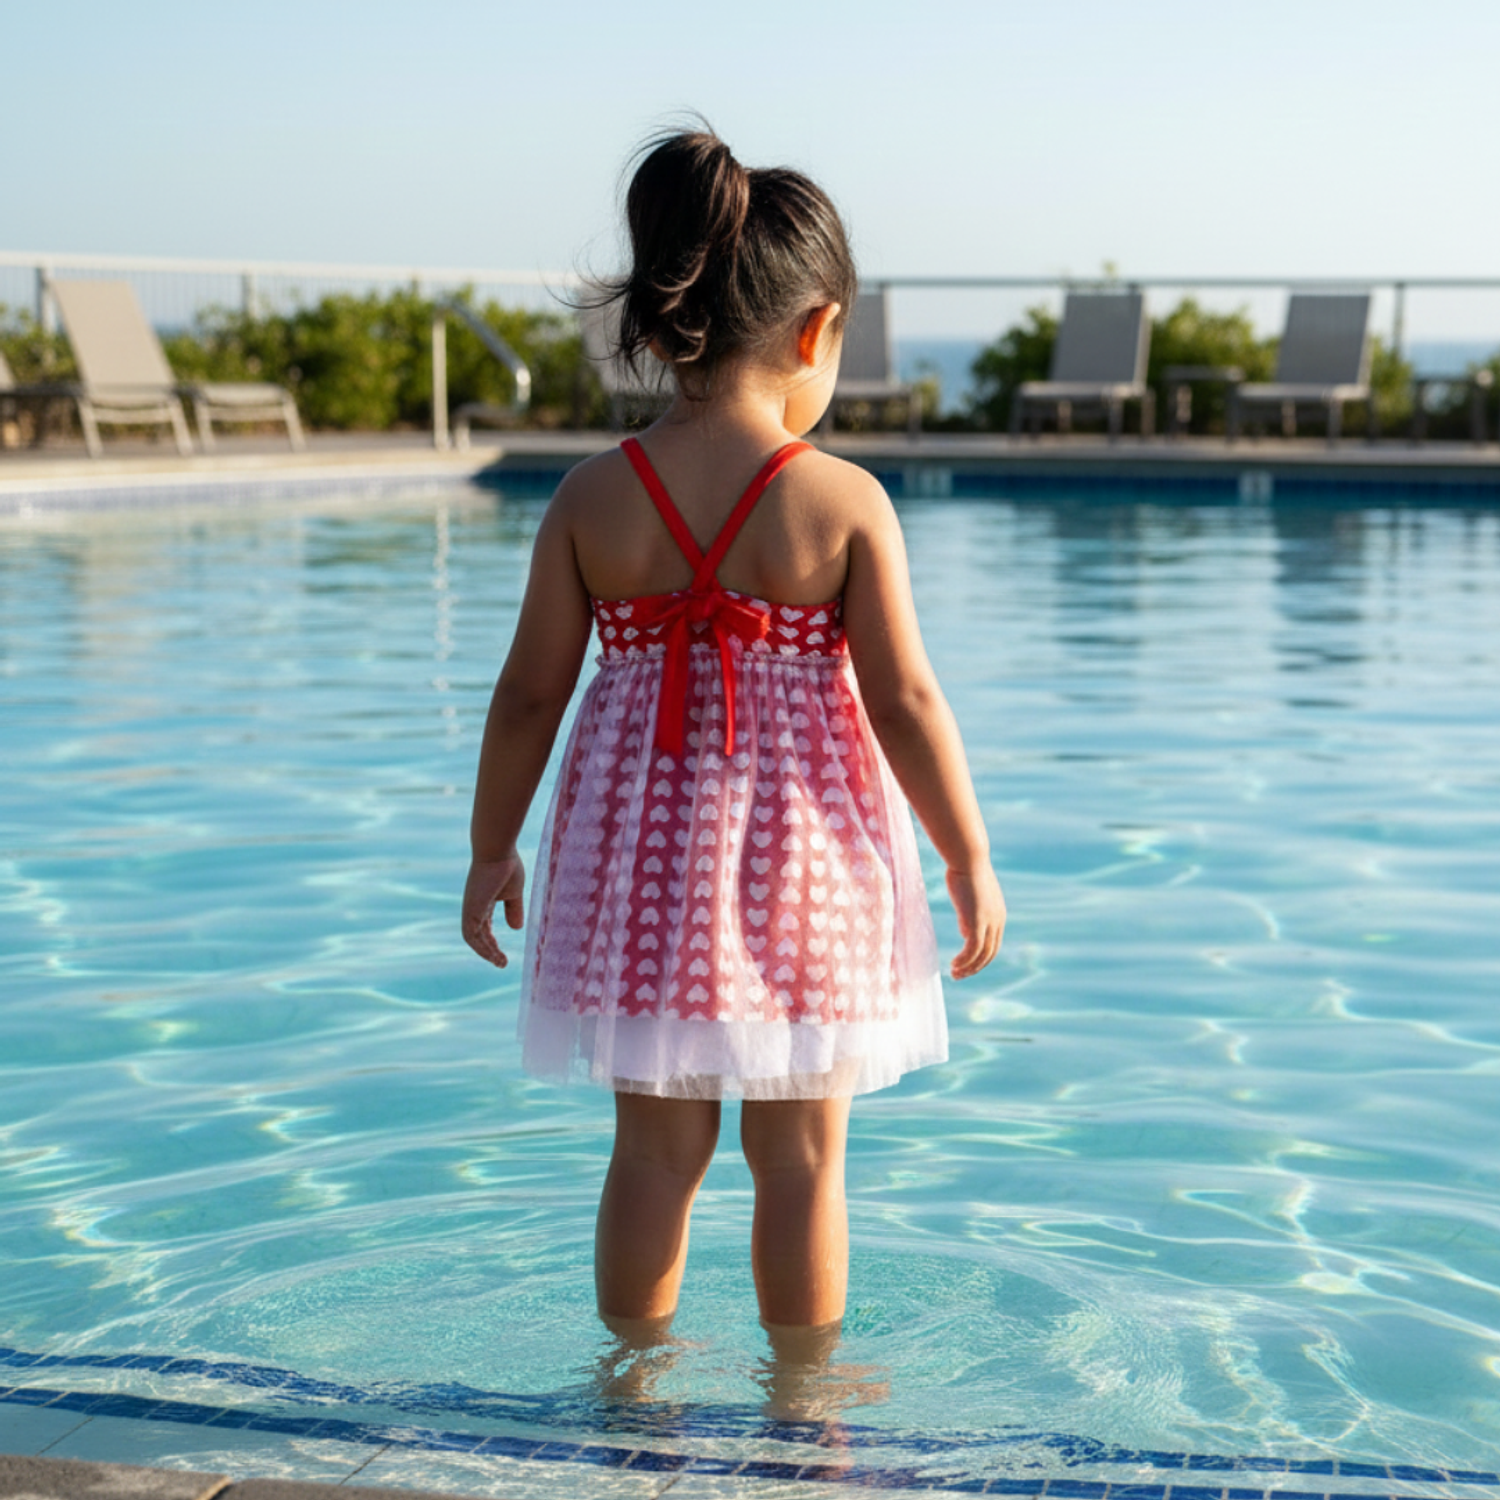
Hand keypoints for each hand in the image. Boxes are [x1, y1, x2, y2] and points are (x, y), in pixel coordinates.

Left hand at [462, 854, 525, 966]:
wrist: (497, 850)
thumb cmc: (506, 865)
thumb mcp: (513, 892)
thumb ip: (513, 910)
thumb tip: (516, 928)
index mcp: (483, 902)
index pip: (484, 928)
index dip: (492, 942)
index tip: (503, 956)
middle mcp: (473, 907)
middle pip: (477, 936)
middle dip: (489, 951)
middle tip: (502, 963)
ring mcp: (470, 909)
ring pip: (473, 938)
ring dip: (486, 952)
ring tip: (500, 962)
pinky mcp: (471, 910)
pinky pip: (472, 935)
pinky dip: (482, 947)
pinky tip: (494, 954)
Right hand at [945, 864, 1004, 979]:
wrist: (968, 859)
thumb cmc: (965, 871)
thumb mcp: (970, 897)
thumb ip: (969, 916)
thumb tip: (965, 933)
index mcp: (998, 915)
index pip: (993, 944)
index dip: (980, 957)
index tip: (965, 964)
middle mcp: (997, 921)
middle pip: (990, 954)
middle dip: (975, 967)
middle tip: (959, 975)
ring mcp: (989, 922)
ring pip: (982, 955)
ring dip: (968, 968)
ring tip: (954, 973)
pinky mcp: (977, 922)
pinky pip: (972, 950)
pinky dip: (964, 960)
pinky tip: (953, 964)